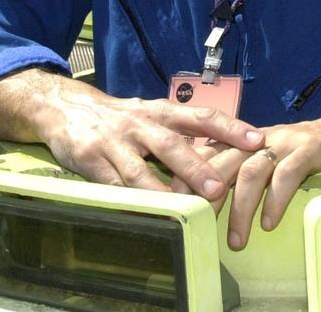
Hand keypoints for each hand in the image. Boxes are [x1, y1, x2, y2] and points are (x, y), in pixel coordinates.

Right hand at [0, 69, 263, 200]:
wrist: (64, 106)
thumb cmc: (118, 117)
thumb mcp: (151, 115)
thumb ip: (181, 131)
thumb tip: (226, 148)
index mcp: (159, 111)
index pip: (200, 116)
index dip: (229, 128)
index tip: (257, 140)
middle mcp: (138, 123)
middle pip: (171, 143)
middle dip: (196, 165)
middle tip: (219, 186)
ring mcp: (112, 143)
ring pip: (139, 169)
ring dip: (163, 189)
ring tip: (184, 207)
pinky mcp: (90, 161)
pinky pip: (111, 185)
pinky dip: (128, 200)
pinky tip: (144, 213)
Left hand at [170, 102, 320, 249]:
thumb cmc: (310, 155)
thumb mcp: (271, 162)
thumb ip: (244, 173)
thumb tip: (212, 198)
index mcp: (246, 141)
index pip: (208, 154)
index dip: (187, 177)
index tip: (172, 204)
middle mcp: (261, 138)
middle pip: (222, 161)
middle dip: (205, 194)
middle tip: (193, 223)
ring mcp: (286, 141)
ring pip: (252, 171)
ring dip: (241, 208)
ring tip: (236, 241)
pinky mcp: (311, 148)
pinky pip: (288, 174)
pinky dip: (276, 200)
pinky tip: (270, 223)